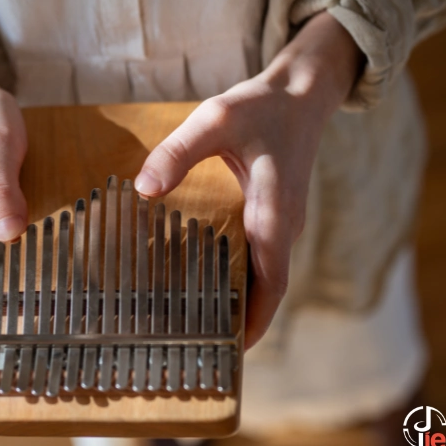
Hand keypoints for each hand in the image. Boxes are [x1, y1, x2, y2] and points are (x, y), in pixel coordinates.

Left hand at [134, 12, 363, 349]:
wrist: (301, 94)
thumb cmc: (261, 107)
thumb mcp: (216, 120)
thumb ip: (178, 152)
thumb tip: (143, 189)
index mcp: (275, 212)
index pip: (272, 283)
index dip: (255, 321)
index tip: (233, 351)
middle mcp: (283, 226)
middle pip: (266, 290)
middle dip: (240, 322)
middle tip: (200, 348)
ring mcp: (281, 224)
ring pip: (262, 277)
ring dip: (238, 302)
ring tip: (196, 325)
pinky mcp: (272, 217)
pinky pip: (257, 259)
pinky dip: (236, 278)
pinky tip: (203, 282)